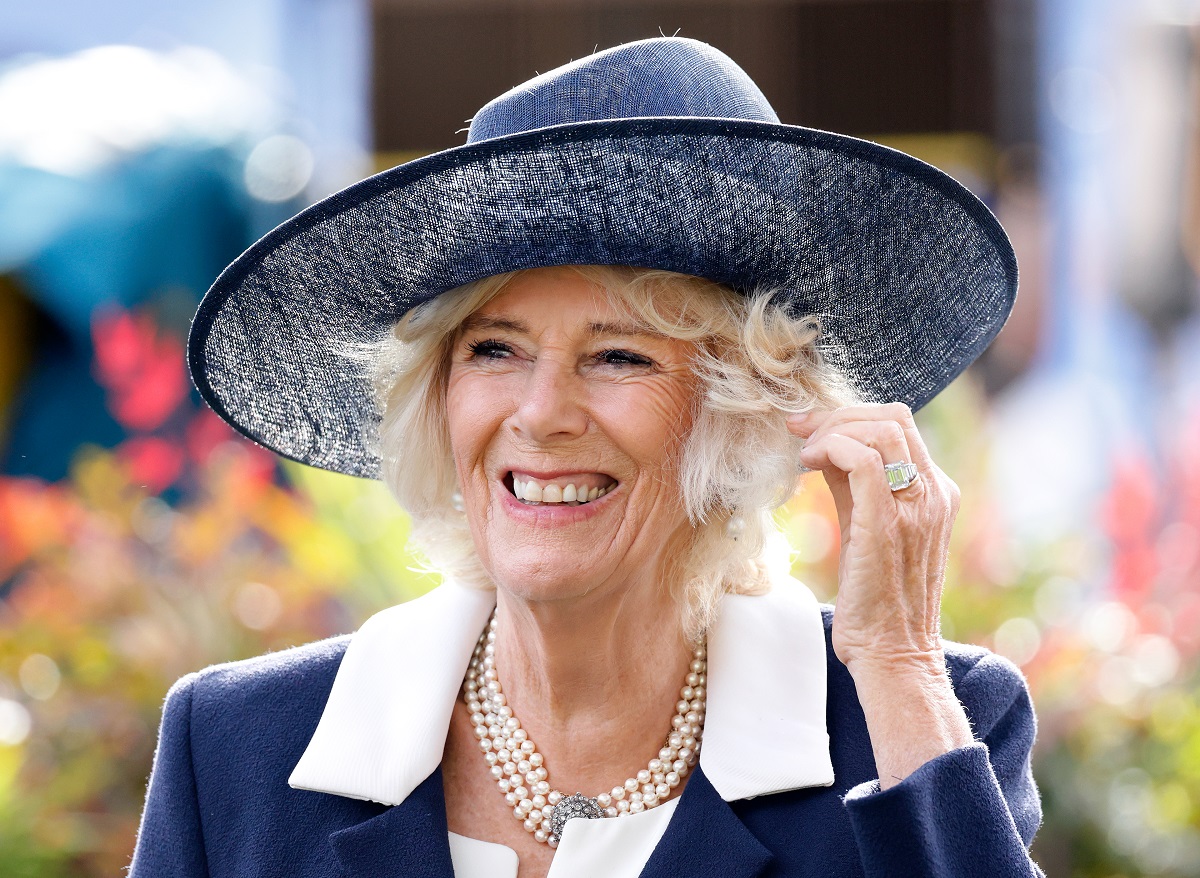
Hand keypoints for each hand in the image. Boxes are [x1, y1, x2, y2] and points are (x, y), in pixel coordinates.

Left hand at [787, 403, 959, 675]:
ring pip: (882, 429)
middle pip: (893, 417)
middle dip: (838, 415)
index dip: (850, 417)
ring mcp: (917, 507)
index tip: (808, 429)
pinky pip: (864, 459)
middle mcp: (934, 494)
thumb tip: (823, 451)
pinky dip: (831, 448)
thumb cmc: (875, 601)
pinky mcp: (889, 521)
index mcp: (935, 493)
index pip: (898, 426)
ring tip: (803, 452)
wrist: (893, 654)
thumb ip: (854, 488)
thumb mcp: (868, 530)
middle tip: (799, 431)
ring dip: (832, 429)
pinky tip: (808, 464)